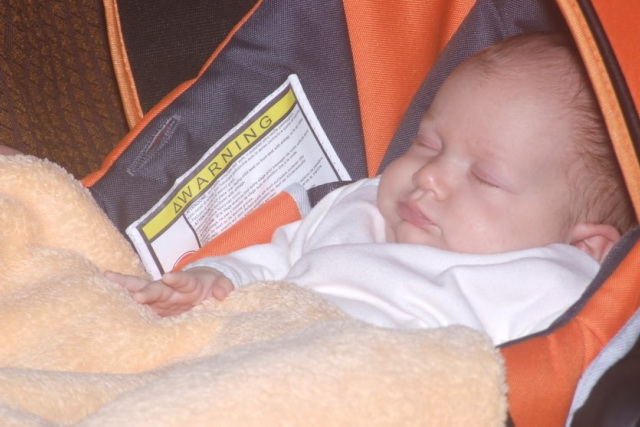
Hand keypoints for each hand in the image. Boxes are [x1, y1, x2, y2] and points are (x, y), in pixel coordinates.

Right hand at [104, 267, 233, 316]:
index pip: (182, 280)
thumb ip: (224, 286)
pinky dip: (122, 308)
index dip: (176, 278)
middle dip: (147, 291)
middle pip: (156, 288)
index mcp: (187, 284)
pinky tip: (104, 307)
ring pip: (139, 294)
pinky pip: (137, 311)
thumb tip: (221, 293)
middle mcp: (169, 290)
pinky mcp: (153, 311)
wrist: (202, 290)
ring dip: (126, 293)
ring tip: (108, 284)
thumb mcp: (222, 284)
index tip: (169, 277)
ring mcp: (159, 300)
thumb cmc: (211, 287)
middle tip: (137, 296)